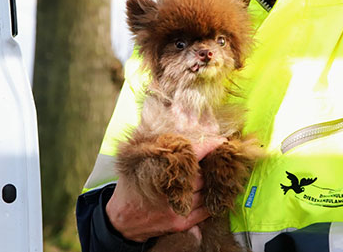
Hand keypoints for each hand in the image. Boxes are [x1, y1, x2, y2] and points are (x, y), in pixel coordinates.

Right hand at [105, 136, 225, 242]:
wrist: (121, 221)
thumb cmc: (131, 188)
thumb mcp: (136, 163)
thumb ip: (150, 145)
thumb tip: (156, 119)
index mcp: (159, 171)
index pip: (192, 155)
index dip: (208, 146)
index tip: (220, 141)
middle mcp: (169, 191)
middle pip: (202, 174)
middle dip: (208, 166)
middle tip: (213, 160)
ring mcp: (176, 209)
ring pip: (206, 191)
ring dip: (211, 183)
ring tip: (213, 175)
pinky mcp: (180, 223)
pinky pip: (205, 211)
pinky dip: (212, 201)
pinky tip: (212, 193)